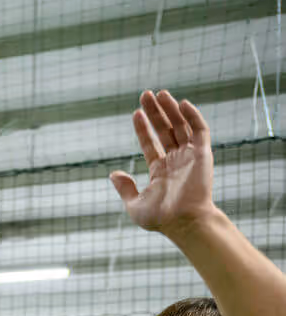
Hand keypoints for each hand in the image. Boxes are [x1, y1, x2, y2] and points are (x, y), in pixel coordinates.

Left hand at [109, 90, 215, 235]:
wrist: (184, 222)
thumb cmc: (161, 219)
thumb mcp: (134, 205)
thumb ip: (125, 188)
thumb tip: (113, 173)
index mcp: (160, 171)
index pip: (151, 144)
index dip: (143, 129)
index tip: (135, 113)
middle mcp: (176, 161)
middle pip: (165, 130)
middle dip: (155, 113)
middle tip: (145, 94)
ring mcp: (189, 156)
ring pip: (180, 126)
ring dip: (170, 109)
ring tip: (159, 93)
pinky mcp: (203, 154)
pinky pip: (200, 130)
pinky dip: (192, 116)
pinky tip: (181, 103)